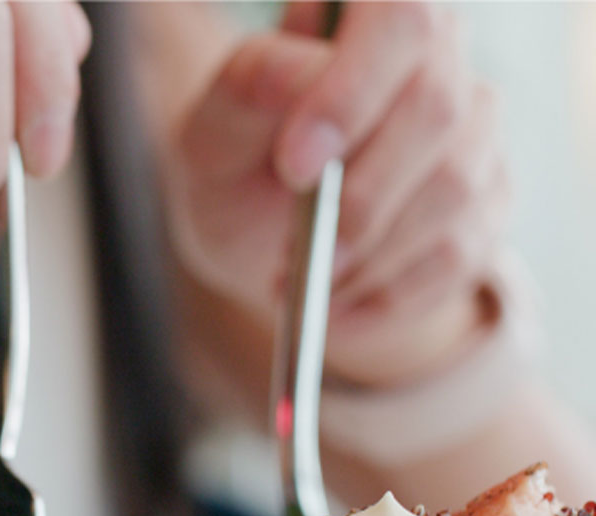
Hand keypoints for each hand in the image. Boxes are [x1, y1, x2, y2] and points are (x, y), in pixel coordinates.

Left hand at [163, 3, 506, 384]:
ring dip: (368, 252)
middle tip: (295, 249)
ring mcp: (475, 135)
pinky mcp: (487, 207)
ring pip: (454, 187)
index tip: (295, 166)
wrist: (259, 245)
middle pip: (438, 109)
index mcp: (373, 16)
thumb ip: (251, 87)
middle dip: (359, 196)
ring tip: (304, 278)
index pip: (402, 21)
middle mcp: (441, 61)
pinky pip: (457, 254)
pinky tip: (336, 303)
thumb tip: (300, 72)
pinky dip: (385, 293)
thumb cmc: (236, 170)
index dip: (352, 93)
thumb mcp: (213, 131)